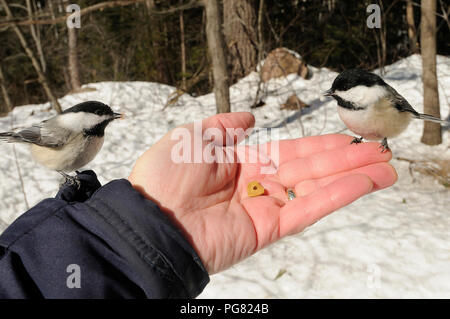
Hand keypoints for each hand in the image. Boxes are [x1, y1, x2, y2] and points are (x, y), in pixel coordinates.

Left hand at [128, 112, 396, 273]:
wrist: (151, 219)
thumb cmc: (164, 178)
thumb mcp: (192, 137)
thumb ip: (224, 127)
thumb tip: (247, 121)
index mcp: (240, 163)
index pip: (289, 151)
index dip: (318, 145)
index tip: (346, 139)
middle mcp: (256, 184)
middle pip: (309, 169)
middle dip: (345, 160)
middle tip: (378, 151)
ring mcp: (264, 208)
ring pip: (315, 189)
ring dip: (351, 178)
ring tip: (383, 167)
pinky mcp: (267, 230)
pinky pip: (307, 209)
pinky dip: (335, 197)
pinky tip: (361, 184)